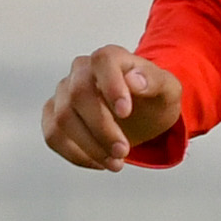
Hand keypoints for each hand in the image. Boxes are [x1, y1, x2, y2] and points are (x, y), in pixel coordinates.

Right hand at [40, 45, 183, 170]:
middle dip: (102, 128)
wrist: (140, 114)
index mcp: (110, 58)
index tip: (126, 112)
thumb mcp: (168, 90)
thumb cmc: (151, 97)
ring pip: (63, 119)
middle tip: (123, 151)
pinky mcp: (54, 115)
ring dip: (89, 147)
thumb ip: (155, 81)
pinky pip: (53, 135)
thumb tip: (134, 80)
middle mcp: (81, 71)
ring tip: (116, 162)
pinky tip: (98, 162)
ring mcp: (64, 93)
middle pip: (79, 95)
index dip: (111, 86)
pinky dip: (75, 154)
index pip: (103, 61)